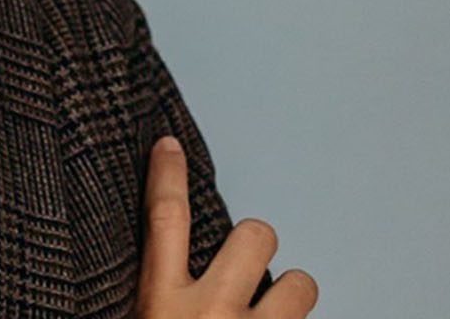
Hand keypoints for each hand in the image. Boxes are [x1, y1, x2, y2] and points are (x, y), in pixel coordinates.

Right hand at [135, 135, 318, 317]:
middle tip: (248, 271)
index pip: (166, 218)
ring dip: (290, 295)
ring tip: (274, 314)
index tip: (170, 147)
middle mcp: (211, 313)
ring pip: (299, 284)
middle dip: (257, 242)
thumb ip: (150, 300)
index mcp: (160, 304)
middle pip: (253, 236)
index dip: (170, 176)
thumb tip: (157, 285)